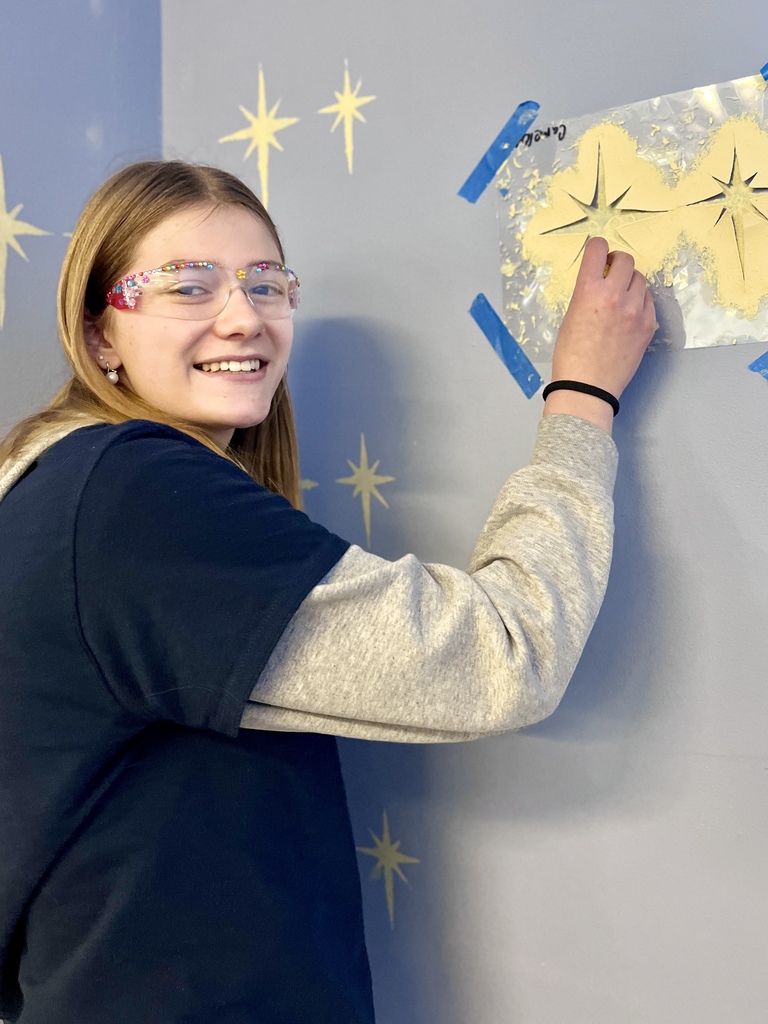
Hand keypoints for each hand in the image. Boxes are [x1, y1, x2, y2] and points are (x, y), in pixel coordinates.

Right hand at [544, 237, 655, 430]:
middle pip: (625, 260)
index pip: (598, 249)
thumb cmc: (571, 356)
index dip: (598, 247)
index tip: (599, 253)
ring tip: (621, 297)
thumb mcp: (571, 316)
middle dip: (617, 263)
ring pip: (640, 279)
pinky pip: (649, 301)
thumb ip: (587, 293)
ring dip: (630, 282)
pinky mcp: (647, 326)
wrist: (587, 387)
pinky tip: (629, 313)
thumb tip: (600, 280)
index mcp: (589, 291)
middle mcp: (615, 296)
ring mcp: (635, 311)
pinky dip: (640, 301)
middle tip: (611, 273)